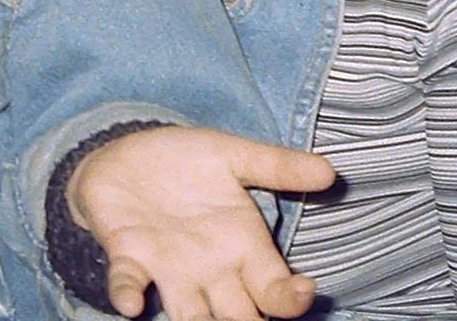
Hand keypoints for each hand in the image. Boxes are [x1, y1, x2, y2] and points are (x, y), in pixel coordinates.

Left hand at [68, 126, 334, 320]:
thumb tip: (330, 172)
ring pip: (190, 317)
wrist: (127, 153)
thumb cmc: (187, 162)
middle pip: (239, 316)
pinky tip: (131, 303)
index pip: (275, 289)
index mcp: (243, 245)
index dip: (292, 299)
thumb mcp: (234, 155)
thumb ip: (277, 166)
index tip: (303, 290)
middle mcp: (211, 268)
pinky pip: (128, 283)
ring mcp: (169, 267)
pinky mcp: (128, 255)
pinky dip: (128, 294)